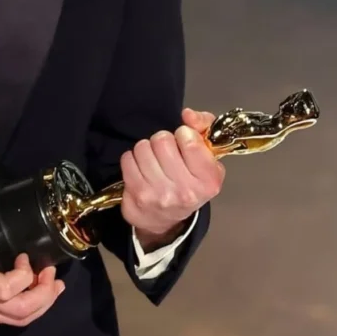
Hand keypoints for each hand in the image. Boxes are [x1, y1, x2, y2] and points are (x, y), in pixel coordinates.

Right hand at [0, 154, 64, 325]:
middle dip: (43, 296)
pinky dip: (21, 312)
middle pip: (21, 312)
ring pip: (15, 322)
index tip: (26, 257)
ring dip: (37, 306)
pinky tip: (26, 297)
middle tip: (53, 276)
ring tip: (49, 288)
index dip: (26, 276)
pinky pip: (3, 323)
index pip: (9, 289)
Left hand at [120, 108, 224, 245]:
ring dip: (146, 150)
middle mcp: (186, 190)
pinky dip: (132, 160)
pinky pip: (128, 158)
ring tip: (153, 161)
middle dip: (162, 141)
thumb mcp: (207, 160)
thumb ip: (204, 128)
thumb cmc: (189, 183)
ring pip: (143, 147)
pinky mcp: (137, 195)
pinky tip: (141, 169)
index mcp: (208, 180)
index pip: (189, 139)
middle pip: (162, 140)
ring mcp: (160, 194)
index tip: (183, 143)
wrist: (165, 221)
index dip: (183, 134)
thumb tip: (188, 114)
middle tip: (166, 154)